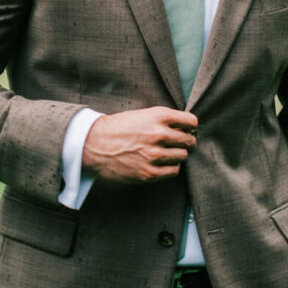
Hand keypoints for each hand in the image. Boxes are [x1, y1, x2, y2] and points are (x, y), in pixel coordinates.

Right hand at [82, 106, 197, 182]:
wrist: (96, 144)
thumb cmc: (120, 127)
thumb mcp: (144, 114)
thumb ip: (165, 120)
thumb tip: (187, 129)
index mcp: (159, 116)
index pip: (191, 122)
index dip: (191, 127)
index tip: (189, 130)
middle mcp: (159, 134)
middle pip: (189, 141)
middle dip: (187, 142)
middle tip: (181, 143)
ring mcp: (154, 155)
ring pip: (183, 156)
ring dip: (178, 155)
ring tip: (167, 153)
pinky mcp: (149, 173)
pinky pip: (173, 171)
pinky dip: (171, 167)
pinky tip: (162, 163)